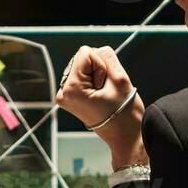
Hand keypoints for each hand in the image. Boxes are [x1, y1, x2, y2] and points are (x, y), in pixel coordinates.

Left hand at [56, 46, 145, 160]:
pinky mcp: (71, 97)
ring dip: (97, 77)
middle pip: (82, 59)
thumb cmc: (124, 114)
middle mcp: (62, 92)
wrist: (125, 137)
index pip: (86, 53)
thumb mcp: (120, 79)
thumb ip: (108, 57)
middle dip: (98, 71)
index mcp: (70, 89)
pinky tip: (100, 97)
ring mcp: (65, 96)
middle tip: (106, 92)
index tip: (106, 86)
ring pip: (84, 67)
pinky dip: (94, 82)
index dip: (102, 66)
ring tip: (104, 96)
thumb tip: (98, 50)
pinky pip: (84, 76)